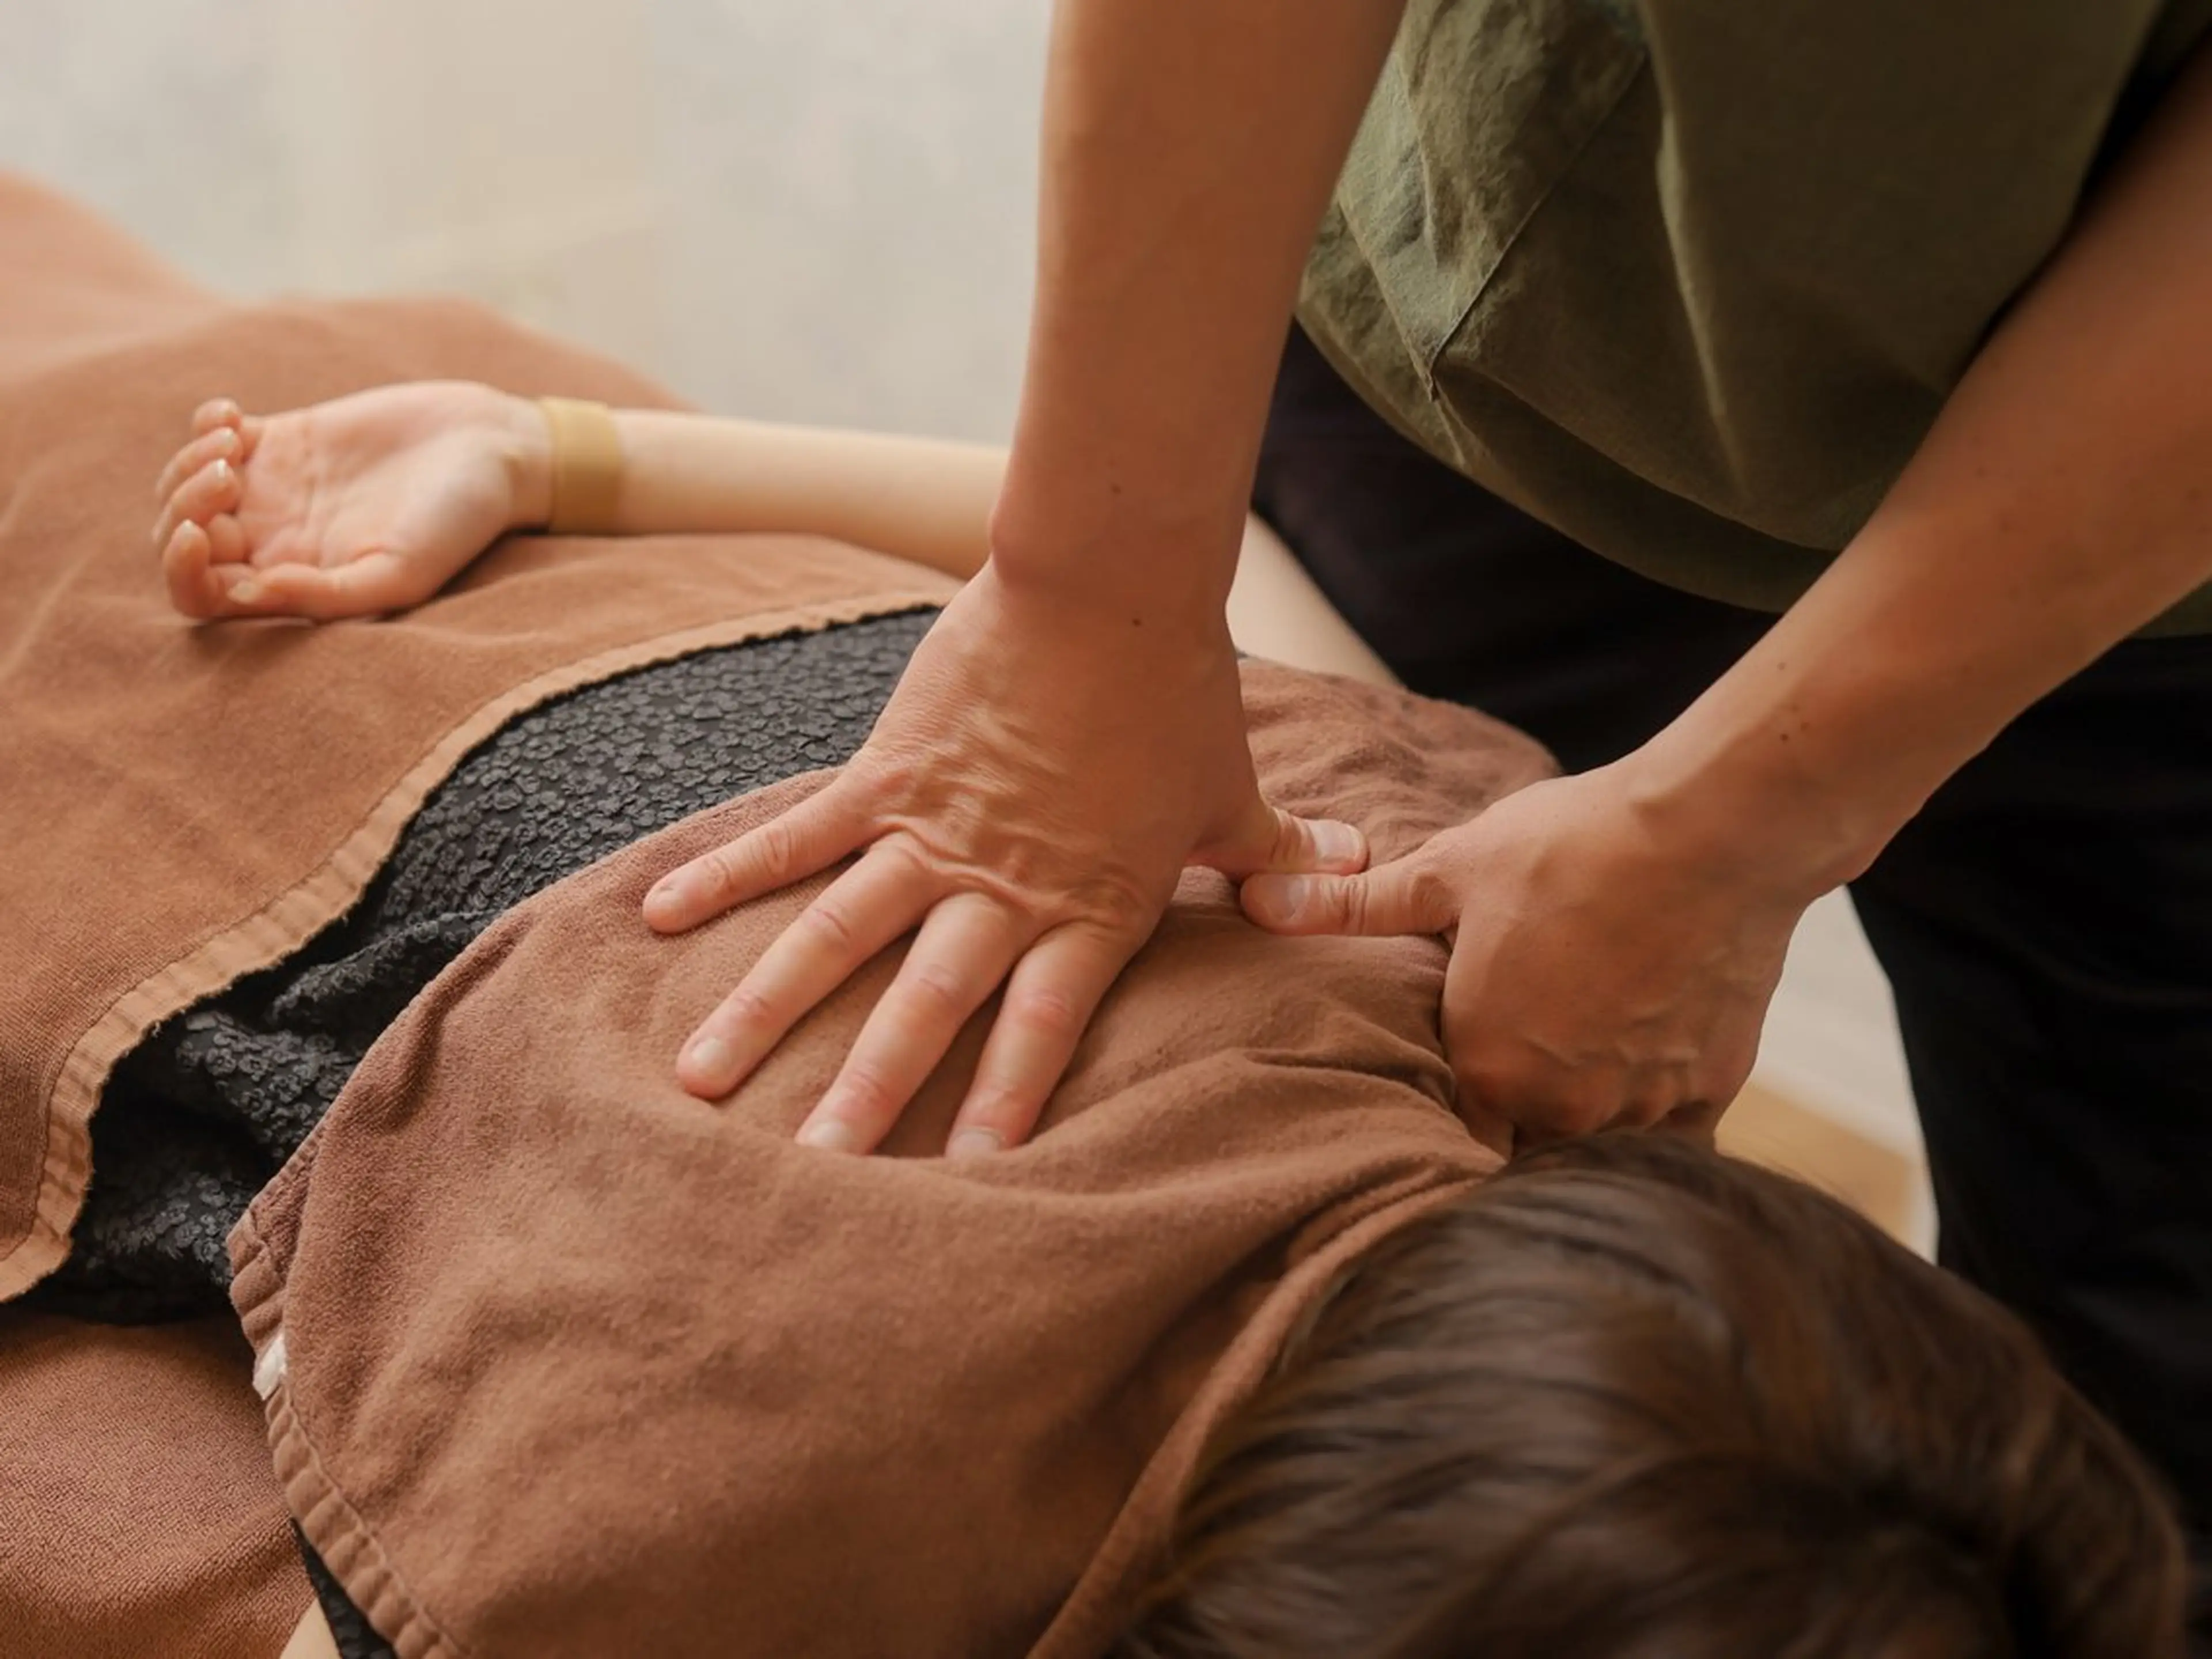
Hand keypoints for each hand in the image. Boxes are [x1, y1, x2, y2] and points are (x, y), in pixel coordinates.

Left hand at [150, 381, 547, 620]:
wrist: (492, 450)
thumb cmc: (457, 523)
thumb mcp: (400, 572)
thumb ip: (325, 596)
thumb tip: (244, 592)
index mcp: (296, 583)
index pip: (203, 595)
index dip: (182, 571)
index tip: (199, 534)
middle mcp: (276, 541)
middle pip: (180, 539)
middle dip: (181, 508)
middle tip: (227, 477)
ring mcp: (275, 488)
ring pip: (184, 486)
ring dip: (185, 463)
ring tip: (231, 444)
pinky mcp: (284, 438)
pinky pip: (211, 434)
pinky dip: (204, 423)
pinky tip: (236, 417)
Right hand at [643, 562, 1366, 1155]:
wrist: (1114, 584)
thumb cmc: (1180, 692)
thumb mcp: (1233, 791)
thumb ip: (1279, 853)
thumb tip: (1352, 874)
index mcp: (1090, 907)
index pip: (1045, 1027)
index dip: (1006, 1102)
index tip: (964, 1181)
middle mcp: (1004, 887)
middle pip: (928, 1004)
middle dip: (868, 1092)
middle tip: (811, 1173)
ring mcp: (935, 832)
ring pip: (839, 934)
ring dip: (769, 1008)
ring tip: (702, 1078)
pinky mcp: (887, 775)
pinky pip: (798, 836)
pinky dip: (728, 874)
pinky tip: (659, 916)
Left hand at [1241, 761, 1812, 1140]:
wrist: (1710, 835)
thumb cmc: (1572, 847)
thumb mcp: (1450, 869)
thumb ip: (1354, 906)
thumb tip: (1257, 900)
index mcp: (1488, 1067)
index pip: (1447, 1141)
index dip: (1443, 1122)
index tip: (1444, 1102)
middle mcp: (1561, 1109)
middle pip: (1523, 1153)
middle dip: (1515, 1129)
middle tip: (1519, 1080)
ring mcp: (1640, 1107)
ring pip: (1597, 1150)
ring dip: (1586, 1123)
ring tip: (1584, 1068)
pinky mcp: (1710, 1093)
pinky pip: (1670, 1142)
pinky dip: (1655, 1117)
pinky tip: (1645, 1069)